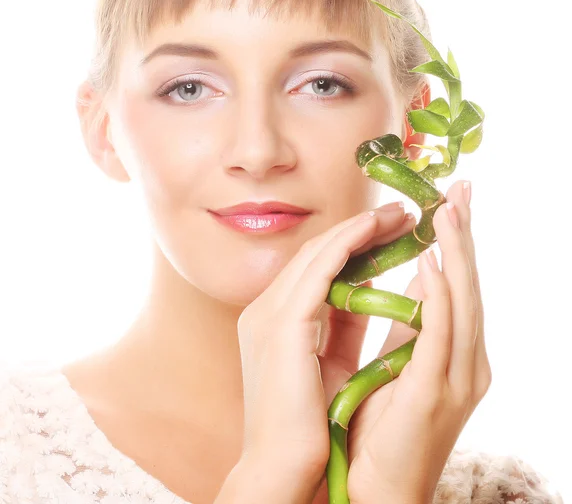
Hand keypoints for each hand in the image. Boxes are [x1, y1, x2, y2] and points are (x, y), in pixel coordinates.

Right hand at [236, 201, 415, 485]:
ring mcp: (268, 315)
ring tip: (397, 215)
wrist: (282, 471)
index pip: (314, 269)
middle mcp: (264, 310)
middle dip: (359, 229)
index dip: (352, 245)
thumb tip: (367, 291)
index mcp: (273, 321)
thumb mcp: (329, 364)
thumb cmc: (309, 426)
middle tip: (399, 213)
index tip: (387, 231)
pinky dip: (346, 244)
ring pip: (317, 254)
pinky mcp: (282, 326)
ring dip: (358, 229)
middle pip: (316, 254)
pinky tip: (373, 228)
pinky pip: (319, 271)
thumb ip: (342, 325)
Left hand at [342, 180, 491, 503]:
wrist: (370, 488)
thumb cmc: (379, 426)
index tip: (445, 204)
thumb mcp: (393, 362)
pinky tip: (431, 262)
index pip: (455, 285)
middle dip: (463, 235)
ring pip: (462, 300)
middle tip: (459, 189)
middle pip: (466, 284)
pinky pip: (440, 334)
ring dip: (456, 252)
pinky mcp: (435, 390)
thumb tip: (402, 280)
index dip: (455, 243)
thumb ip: (403, 323)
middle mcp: (465, 359)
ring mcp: (457, 375)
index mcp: (451, 351)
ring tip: (448, 209)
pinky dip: (438, 295)